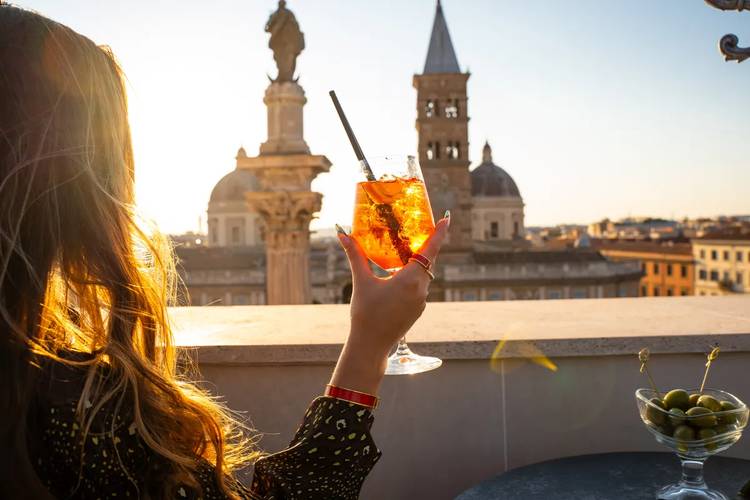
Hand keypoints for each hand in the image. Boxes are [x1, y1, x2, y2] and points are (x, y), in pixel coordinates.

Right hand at [328, 214, 449, 395]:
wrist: (370, 345)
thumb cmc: (365, 314)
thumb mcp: (361, 282)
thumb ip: (355, 256)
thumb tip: (343, 234)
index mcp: (410, 280)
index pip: (429, 250)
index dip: (438, 234)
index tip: (446, 219)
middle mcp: (420, 290)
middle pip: (428, 262)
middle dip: (427, 246)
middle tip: (423, 228)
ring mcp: (421, 301)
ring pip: (424, 276)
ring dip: (419, 263)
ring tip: (408, 250)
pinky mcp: (417, 310)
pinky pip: (419, 288)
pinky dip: (414, 277)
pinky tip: (401, 275)